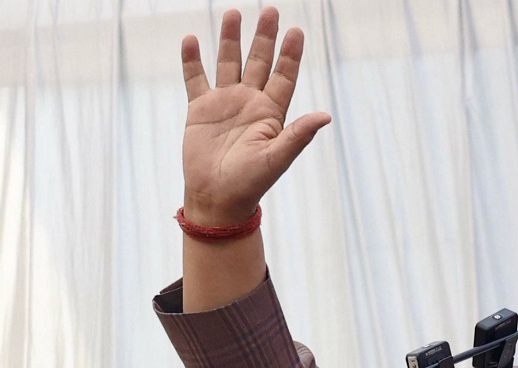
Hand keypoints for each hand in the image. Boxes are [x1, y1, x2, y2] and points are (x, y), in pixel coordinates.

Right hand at [180, 7, 329, 224]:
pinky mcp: (200, 110)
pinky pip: (195, 79)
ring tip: (234, 12)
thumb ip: (298, 135)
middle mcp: (250, 103)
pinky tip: (192, 39)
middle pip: (259, 62)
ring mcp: (224, 104)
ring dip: (231, 39)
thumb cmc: (251, 183)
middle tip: (270, 9)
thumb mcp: (277, 158)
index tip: (297, 30)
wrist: (217, 198)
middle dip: (264, 36)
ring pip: (228, 63)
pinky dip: (192, 60)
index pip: (284, 76)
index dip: (290, 54)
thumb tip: (326, 116)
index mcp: (271, 113)